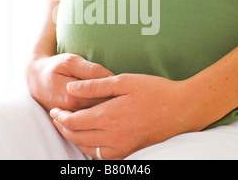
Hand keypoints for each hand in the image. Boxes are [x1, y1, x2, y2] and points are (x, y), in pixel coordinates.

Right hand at [25, 53, 114, 111]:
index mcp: (73, 98)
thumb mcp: (72, 61)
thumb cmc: (55, 67)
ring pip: (98, 116)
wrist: (36, 79)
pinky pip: (91, 119)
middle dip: (115, 101)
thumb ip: (92, 70)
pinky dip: (100, 112)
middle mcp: (72, 113)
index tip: (123, 84)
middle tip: (122, 91)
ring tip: (115, 96)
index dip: (116, 91)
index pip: (104, 98)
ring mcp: (72, 119)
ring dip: (109, 108)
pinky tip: (104, 103)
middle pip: (103, 110)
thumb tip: (112, 78)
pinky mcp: (71, 120)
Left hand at [49, 74, 200, 159]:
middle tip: (56, 118)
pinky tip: (90, 141)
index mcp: (108, 116)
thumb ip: (95, 86)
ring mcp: (122, 147)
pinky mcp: (130, 151)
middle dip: (63, 128)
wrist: (182, 109)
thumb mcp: (123, 81)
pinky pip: (103, 156)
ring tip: (68, 128)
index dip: (60, 117)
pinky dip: (91, 150)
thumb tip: (70, 88)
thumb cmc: (155, 91)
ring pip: (88, 150)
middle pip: (77, 137)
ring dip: (74, 140)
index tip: (54, 110)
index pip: (73, 122)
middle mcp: (112, 136)